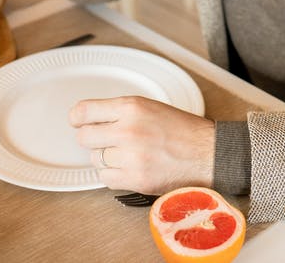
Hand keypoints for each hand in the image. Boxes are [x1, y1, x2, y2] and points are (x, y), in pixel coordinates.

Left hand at [69, 96, 215, 194]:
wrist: (207, 152)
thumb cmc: (182, 129)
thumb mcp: (150, 107)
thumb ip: (121, 112)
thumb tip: (90, 119)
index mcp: (131, 106)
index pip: (85, 110)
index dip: (77, 117)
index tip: (77, 121)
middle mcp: (128, 129)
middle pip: (85, 137)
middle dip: (93, 139)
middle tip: (105, 140)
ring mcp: (131, 156)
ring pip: (95, 159)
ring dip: (106, 158)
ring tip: (125, 154)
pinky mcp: (135, 179)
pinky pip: (106, 178)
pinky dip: (113, 175)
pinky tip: (129, 167)